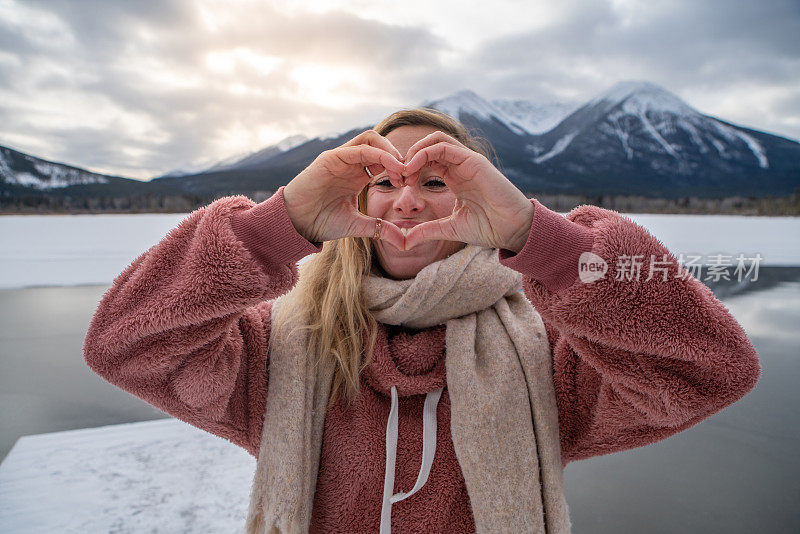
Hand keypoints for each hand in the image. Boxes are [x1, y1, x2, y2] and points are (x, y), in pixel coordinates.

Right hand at [282, 130, 405, 249]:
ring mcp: (341, 158)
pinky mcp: (332, 157)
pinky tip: (390, 166)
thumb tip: (403, 240)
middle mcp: (351, 164)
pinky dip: (379, 154)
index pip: (385, 161)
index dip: (400, 168)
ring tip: (400, 169)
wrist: (296, 223)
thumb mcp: (357, 226)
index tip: (410, 183)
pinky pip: (360, 148)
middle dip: (398, 157)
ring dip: (390, 151)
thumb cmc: (321, 222)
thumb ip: (380, 229)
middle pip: (381, 145)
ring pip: (371, 139)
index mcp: (358, 176)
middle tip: (408, 176)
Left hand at [401, 131, 534, 252]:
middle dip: (409, 158)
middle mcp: (460, 166)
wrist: (513, 230)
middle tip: (398, 177)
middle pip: (429, 146)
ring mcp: (467, 161)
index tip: (399, 185)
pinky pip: (444, 146)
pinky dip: (424, 153)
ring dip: (415, 151)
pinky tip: (413, 168)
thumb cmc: (489, 228)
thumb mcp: (450, 229)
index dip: (410, 168)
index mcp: (455, 178)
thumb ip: (428, 231)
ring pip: (435, 140)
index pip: (428, 160)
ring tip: (404, 171)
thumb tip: (405, 241)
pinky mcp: (473, 160)